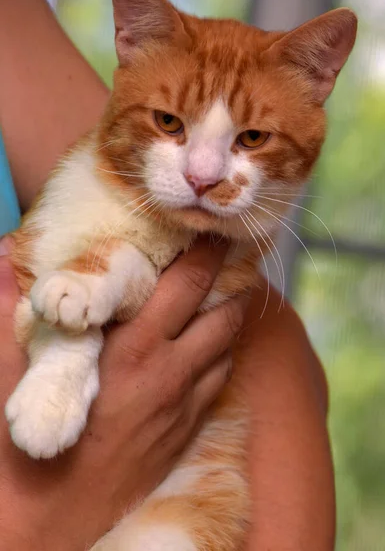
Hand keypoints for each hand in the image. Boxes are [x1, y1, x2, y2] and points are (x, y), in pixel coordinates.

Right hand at [0, 238, 247, 550]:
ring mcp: (183, 407)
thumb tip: (4, 255)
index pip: (186, 286)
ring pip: (229, 347)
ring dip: (233, 315)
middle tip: (232, 252)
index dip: (207, 254)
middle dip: (234, 277)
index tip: (213, 231)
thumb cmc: (26, 447)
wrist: (47, 526)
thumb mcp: (12, 372)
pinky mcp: (185, 433)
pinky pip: (220, 382)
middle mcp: (169, 374)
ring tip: (229, 289)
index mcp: (132, 351)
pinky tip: (213, 342)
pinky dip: (224, 353)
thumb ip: (9, 309)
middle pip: (222, 312)